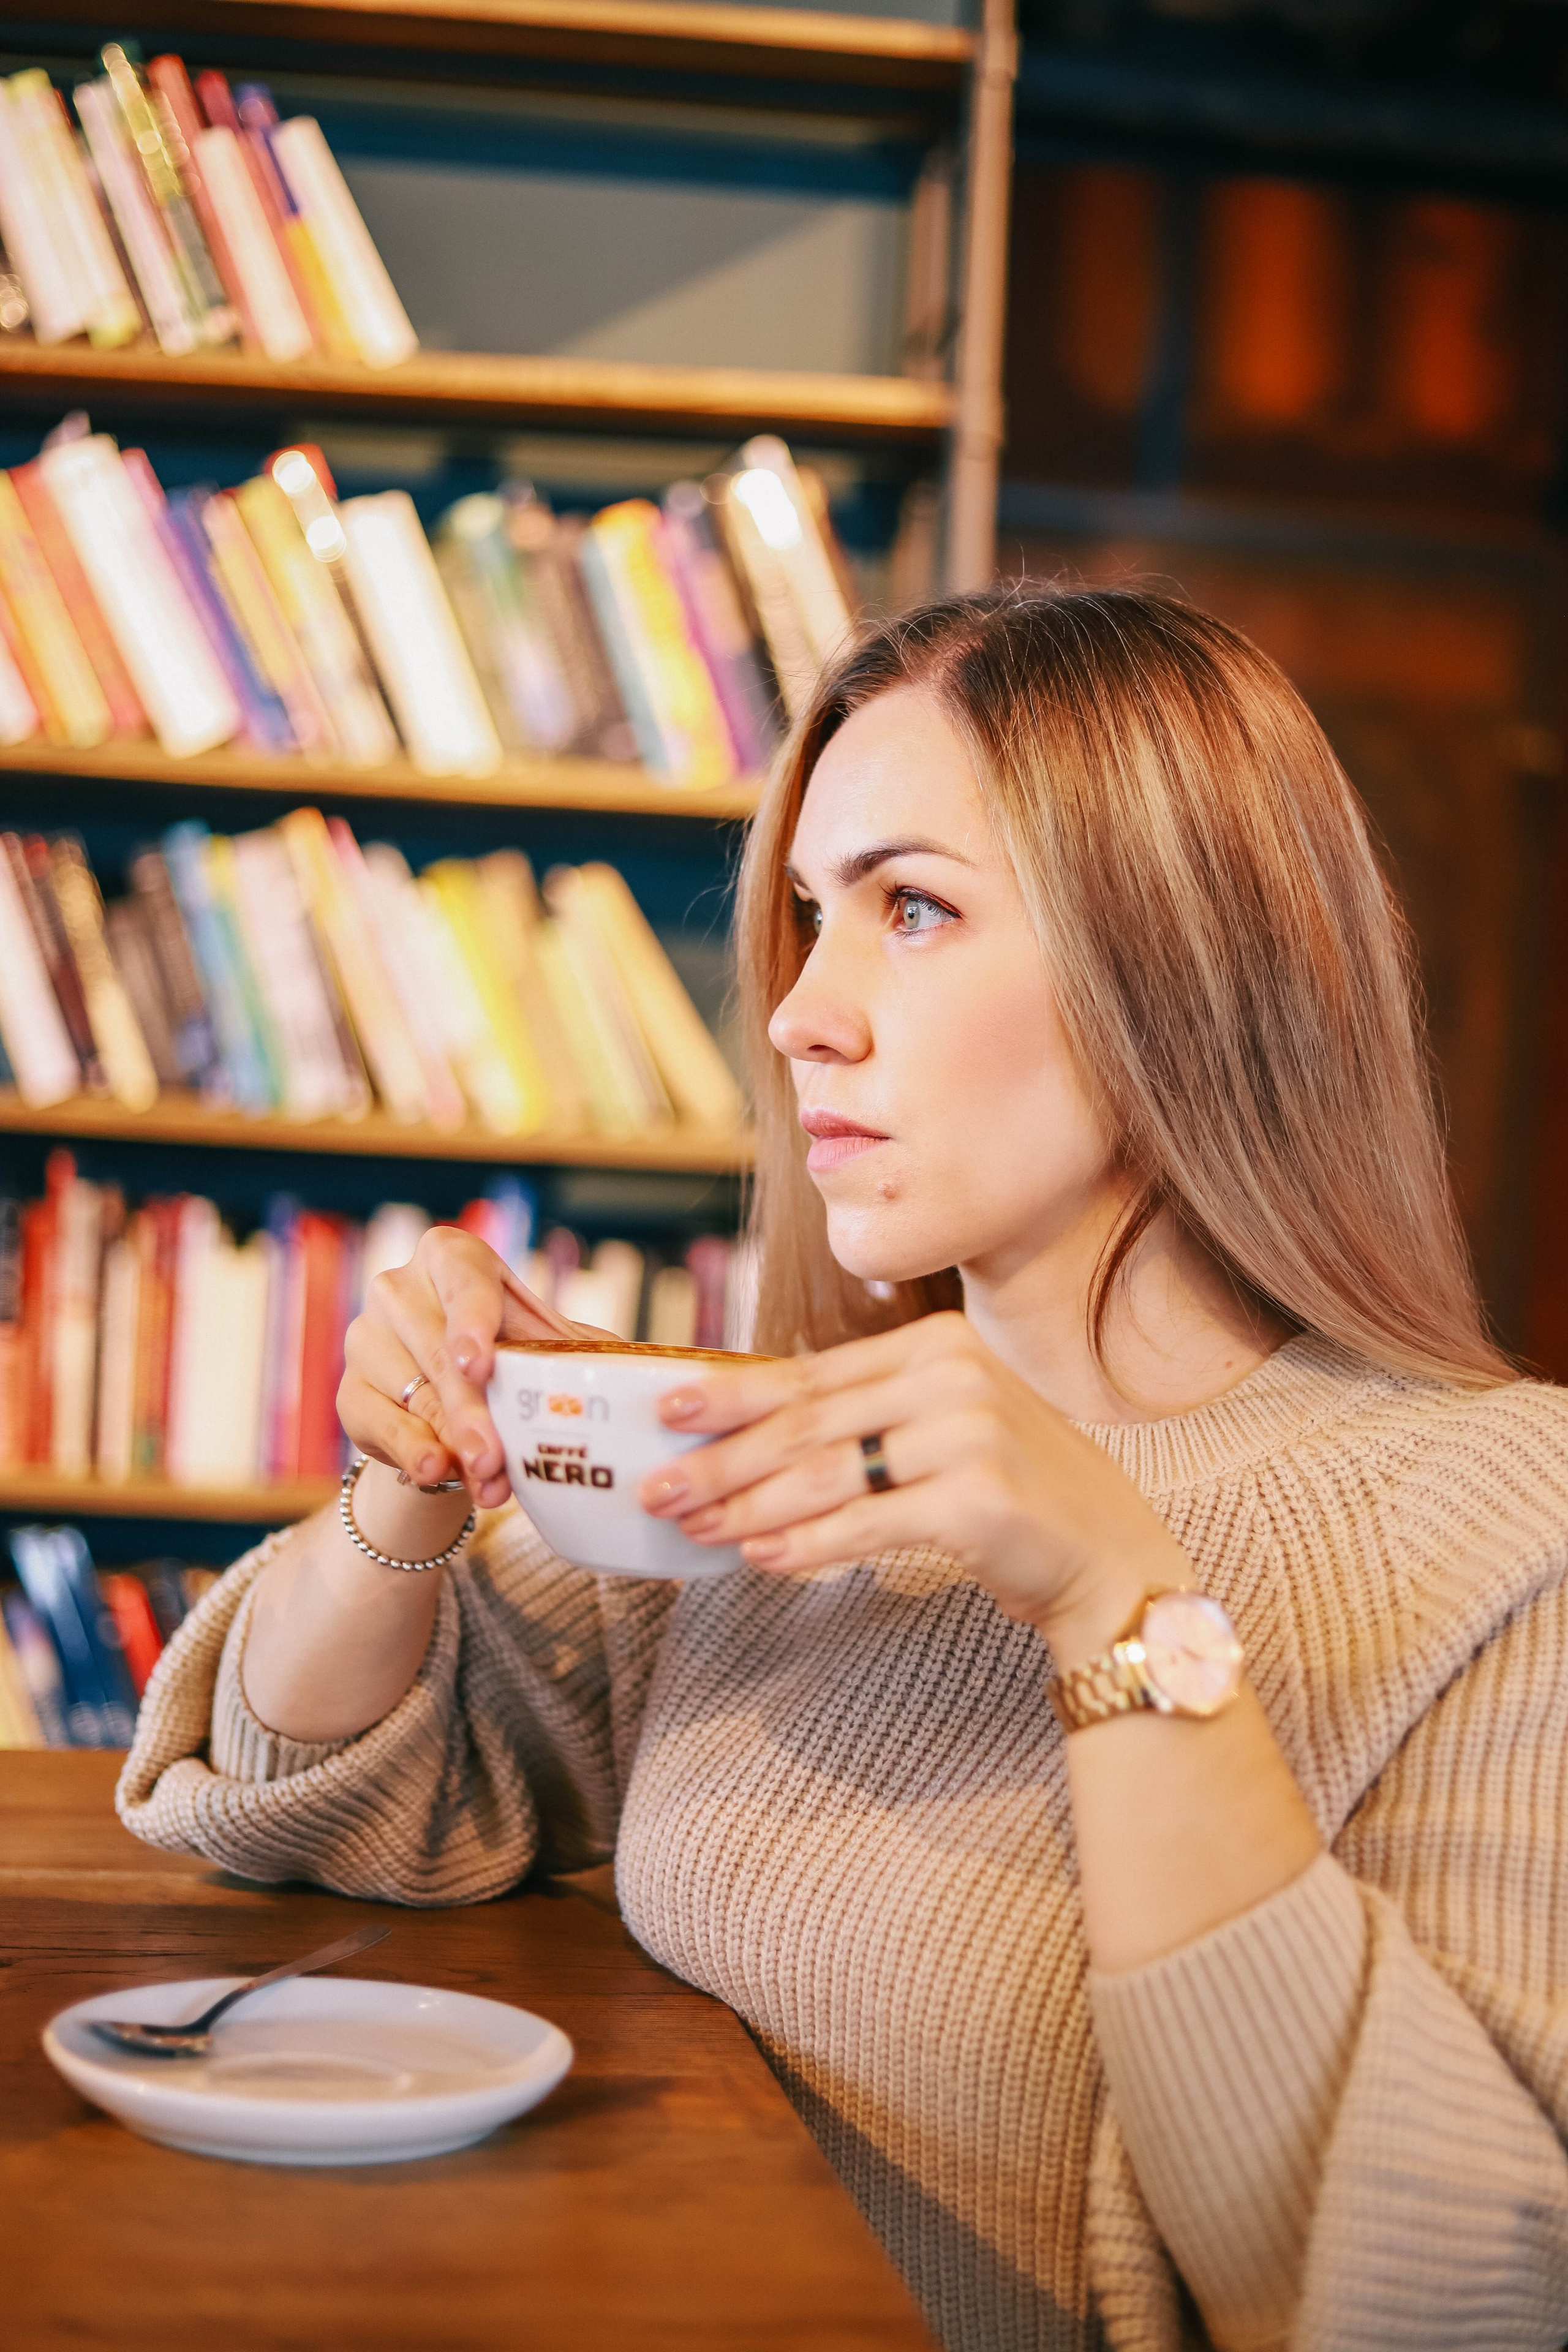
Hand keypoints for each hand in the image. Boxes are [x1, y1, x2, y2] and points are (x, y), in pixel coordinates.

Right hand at [338, 1227, 599, 1508]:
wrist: (453, 1407)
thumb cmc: (511, 1359)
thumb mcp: (543, 1346)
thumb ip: (576, 1351)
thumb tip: (637, 1369)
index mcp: (452, 1257)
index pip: (463, 1281)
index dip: (472, 1322)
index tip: (481, 1365)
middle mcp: (399, 1287)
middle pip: (438, 1353)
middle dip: (472, 1413)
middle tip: (496, 1459)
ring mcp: (366, 1338)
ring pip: (412, 1395)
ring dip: (451, 1444)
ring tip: (489, 1482)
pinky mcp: (349, 1392)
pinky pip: (378, 1425)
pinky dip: (411, 1453)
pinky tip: (435, 1471)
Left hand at [638, 1311, 1189, 1662]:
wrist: (1109, 1556)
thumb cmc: (1011, 1494)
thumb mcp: (940, 1429)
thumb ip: (863, 1417)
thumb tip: (747, 1434)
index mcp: (939, 1344)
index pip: (814, 1375)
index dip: (733, 1395)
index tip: (667, 1410)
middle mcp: (955, 1376)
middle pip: (809, 1423)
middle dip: (722, 1458)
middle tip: (656, 1486)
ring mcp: (970, 1435)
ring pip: (827, 1474)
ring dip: (747, 1505)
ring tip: (693, 1527)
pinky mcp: (977, 1499)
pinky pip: (866, 1524)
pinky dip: (806, 1544)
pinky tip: (759, 1557)